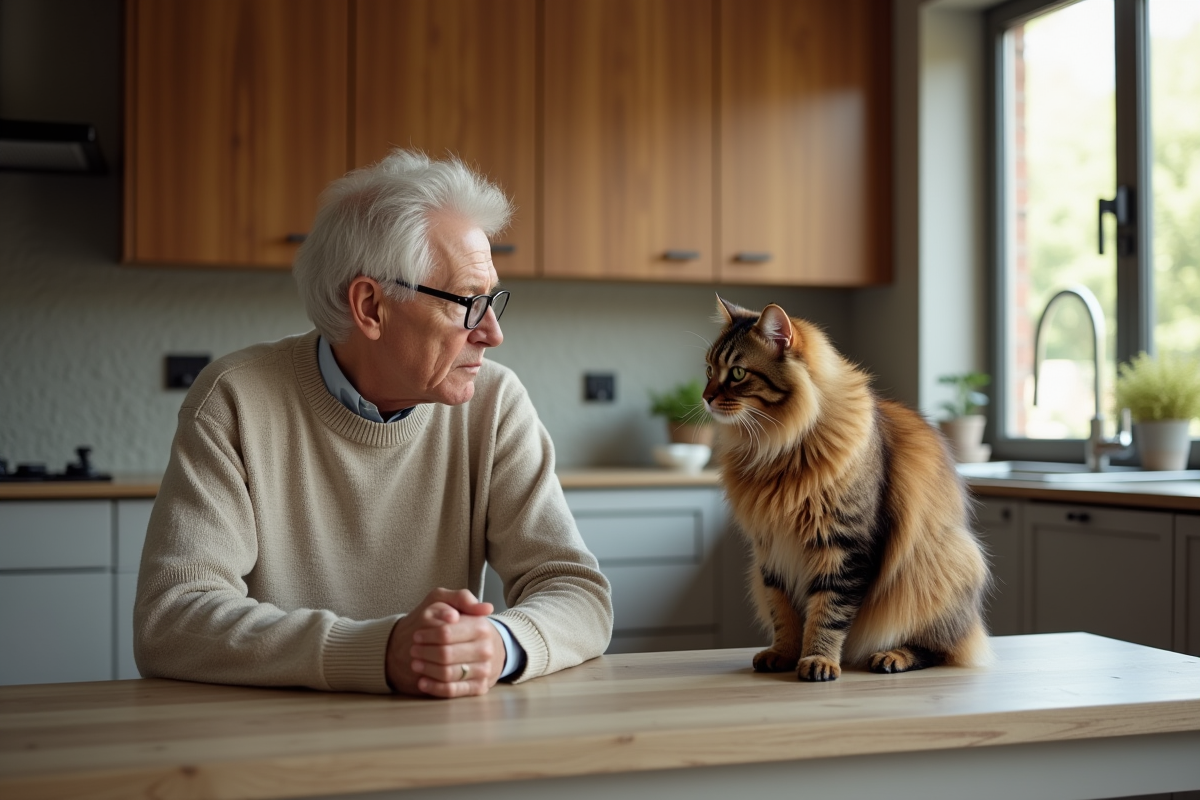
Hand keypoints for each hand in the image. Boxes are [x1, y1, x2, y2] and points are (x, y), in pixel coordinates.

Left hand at [385, 588, 506, 697]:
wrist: (485, 647)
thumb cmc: (465, 625)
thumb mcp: (460, 604)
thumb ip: (461, 598)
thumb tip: (461, 612)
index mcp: (480, 627)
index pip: (446, 633)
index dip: (427, 635)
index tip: (417, 635)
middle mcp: (485, 649)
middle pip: (445, 655)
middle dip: (424, 653)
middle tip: (414, 650)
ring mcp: (484, 670)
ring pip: (448, 674)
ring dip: (427, 669)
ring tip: (416, 663)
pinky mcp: (479, 687)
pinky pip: (453, 691)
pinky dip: (435, 687)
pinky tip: (422, 681)